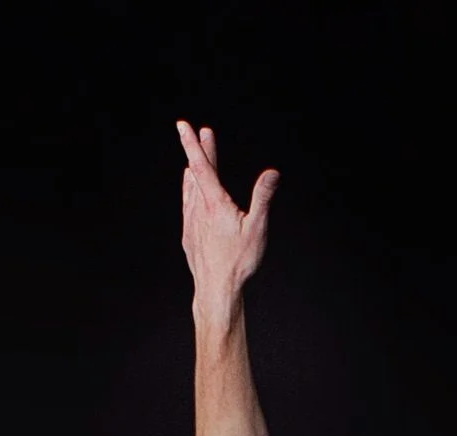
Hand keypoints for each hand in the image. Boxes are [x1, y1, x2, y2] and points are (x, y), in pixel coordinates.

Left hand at [177, 120, 279, 304]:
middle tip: (199, 133)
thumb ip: (263, 197)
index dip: (194, 144)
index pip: (202, 166)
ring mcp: (191, 221)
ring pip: (190, 189)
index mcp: (215, 203)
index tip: (184, 125)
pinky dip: (189, 192)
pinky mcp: (189, 235)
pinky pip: (187, 206)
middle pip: (196, 173)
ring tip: (193, 162)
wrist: (216, 288)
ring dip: (194, 172)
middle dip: (199, 151)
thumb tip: (272, 173)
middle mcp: (199, 208)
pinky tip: (191, 193)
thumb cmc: (239, 261)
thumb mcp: (257, 228)